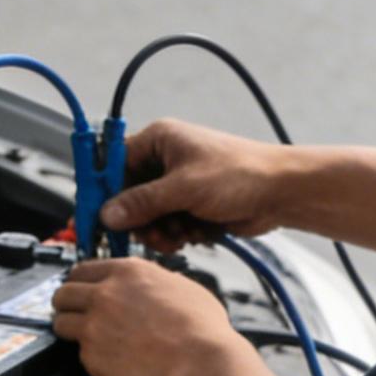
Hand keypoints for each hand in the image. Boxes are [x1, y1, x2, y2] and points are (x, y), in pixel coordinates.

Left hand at [50, 258, 253, 375]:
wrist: (201, 364)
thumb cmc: (202, 330)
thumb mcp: (183, 288)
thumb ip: (157, 283)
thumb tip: (153, 287)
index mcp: (127, 272)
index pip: (81, 270)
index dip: (81, 283)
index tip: (82, 291)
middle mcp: (104, 294)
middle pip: (62, 294)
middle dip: (67, 304)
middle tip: (76, 314)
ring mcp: (94, 326)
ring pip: (61, 323)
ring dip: (71, 329)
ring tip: (89, 338)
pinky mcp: (91, 357)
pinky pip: (80, 354)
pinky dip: (92, 357)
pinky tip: (112, 360)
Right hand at [101, 119, 290, 252]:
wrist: (281, 193)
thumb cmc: (241, 174)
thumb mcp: (184, 188)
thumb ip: (143, 202)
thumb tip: (109, 213)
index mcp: (159, 141)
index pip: (114, 164)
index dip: (103, 191)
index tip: (94, 217)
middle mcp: (166, 160)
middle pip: (129, 196)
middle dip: (140, 220)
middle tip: (150, 234)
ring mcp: (179, 185)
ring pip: (149, 217)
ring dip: (161, 231)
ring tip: (180, 233)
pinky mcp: (192, 206)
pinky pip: (169, 226)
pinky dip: (179, 235)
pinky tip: (196, 234)